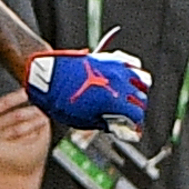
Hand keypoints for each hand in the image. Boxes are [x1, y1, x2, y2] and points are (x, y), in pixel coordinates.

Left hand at [24, 46, 149, 136]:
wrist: (45, 74)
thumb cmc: (58, 98)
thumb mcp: (80, 120)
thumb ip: (101, 123)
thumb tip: (115, 125)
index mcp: (113, 102)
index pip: (136, 116)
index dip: (134, 125)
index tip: (131, 129)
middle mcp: (119, 85)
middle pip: (141, 99)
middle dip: (136, 109)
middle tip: (127, 114)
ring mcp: (116, 69)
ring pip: (143, 80)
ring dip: (139, 90)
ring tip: (131, 96)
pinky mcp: (109, 58)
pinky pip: (132, 62)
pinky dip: (134, 70)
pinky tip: (128, 77)